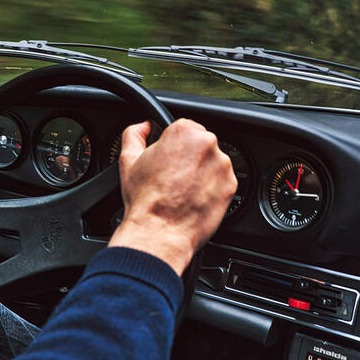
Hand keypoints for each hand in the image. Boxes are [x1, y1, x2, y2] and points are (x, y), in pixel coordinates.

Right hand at [108, 119, 236, 274]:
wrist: (160, 232)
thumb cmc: (146, 201)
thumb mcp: (128, 161)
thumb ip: (134, 134)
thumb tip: (143, 127)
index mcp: (183, 132)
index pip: (186, 129)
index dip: (176, 147)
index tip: (171, 161)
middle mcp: (206, 144)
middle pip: (201, 144)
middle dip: (191, 159)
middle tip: (176, 178)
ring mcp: (222, 164)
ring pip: (214, 162)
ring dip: (203, 173)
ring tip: (184, 191)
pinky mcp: (231, 185)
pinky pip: (223, 181)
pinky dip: (212, 188)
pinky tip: (195, 199)